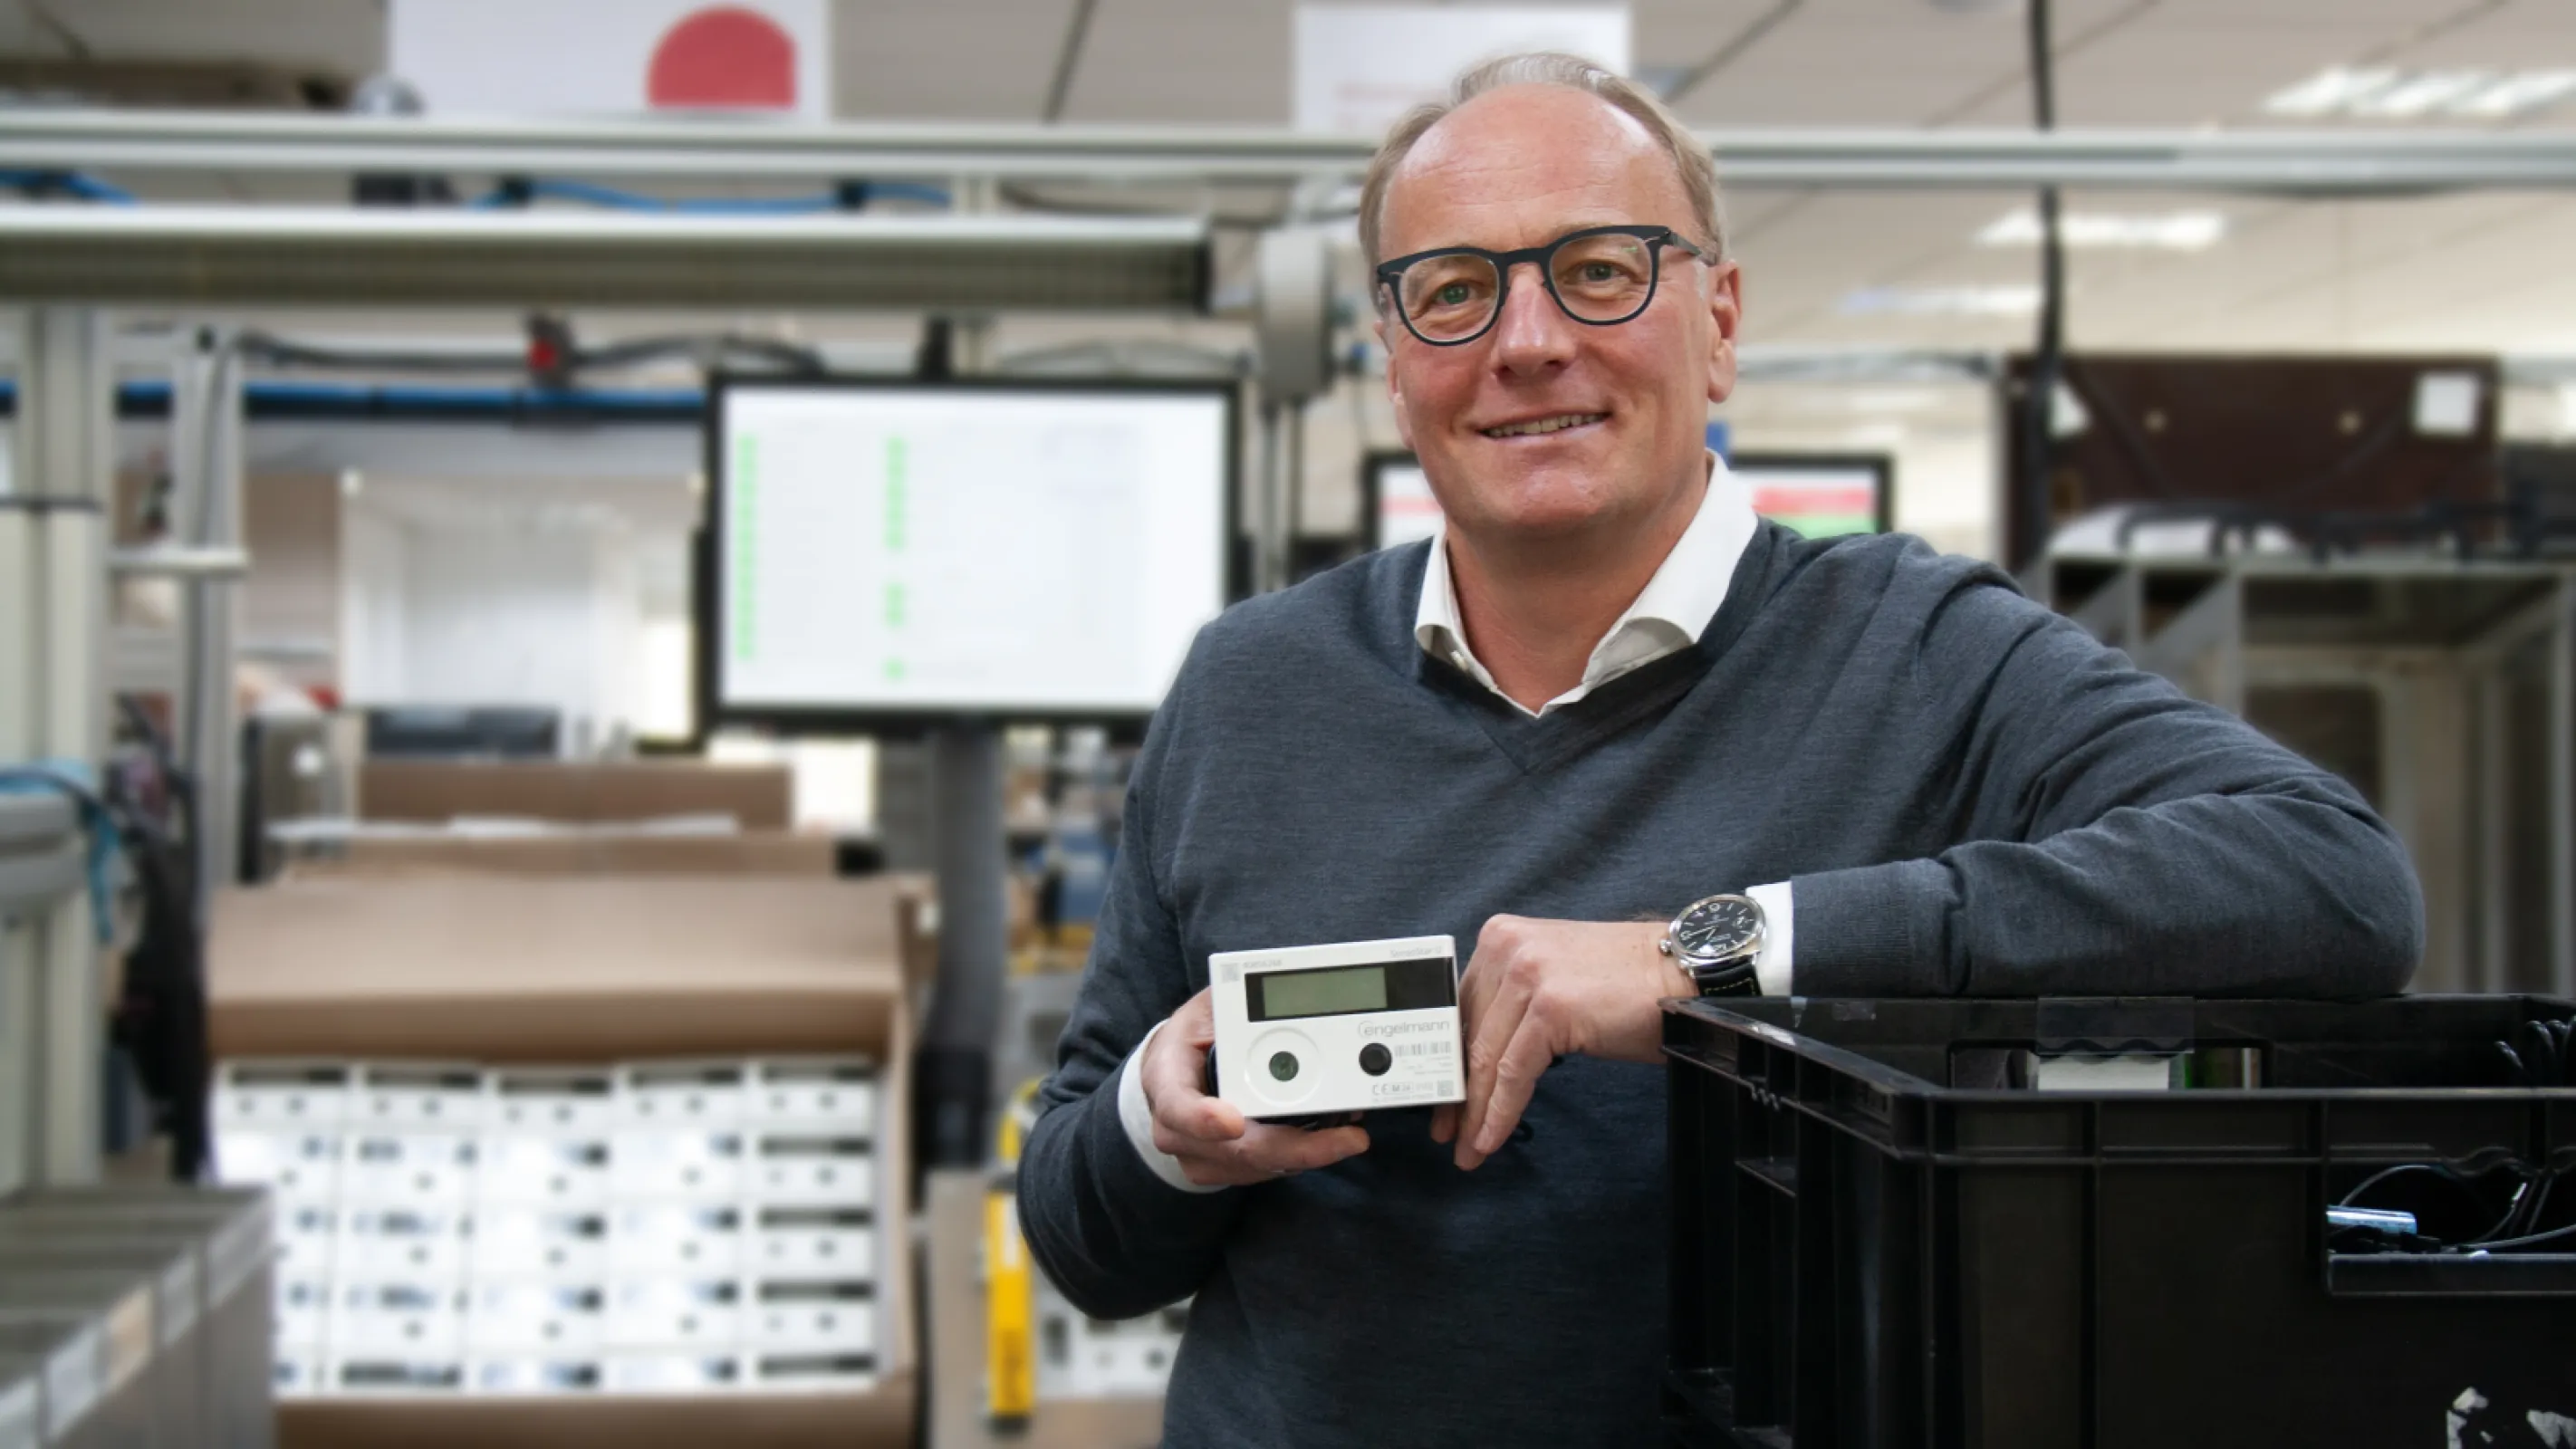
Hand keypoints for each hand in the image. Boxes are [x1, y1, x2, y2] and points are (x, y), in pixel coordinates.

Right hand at [1141, 987, 1369, 1187]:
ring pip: (1259, 1167)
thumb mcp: (1209, 1007)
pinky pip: (1268, 1171)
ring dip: (1309, 1153)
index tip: (1233, 1122)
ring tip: (1350, 1133)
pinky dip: (1301, 1156)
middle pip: (1234, 1151)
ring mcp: (1200, 1156)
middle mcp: (1177, 1128)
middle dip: (1296, 1148)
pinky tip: (1330, 1138)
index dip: (1203, 1118)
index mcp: (1166, 1078)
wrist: (1175, 1068)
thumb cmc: (1196, 1033)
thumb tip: (1295, 1010)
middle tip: (1347, 1138)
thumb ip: (1241, 1010)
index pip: (1177, 1105)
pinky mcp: (1226, 1170)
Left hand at [1431, 916, 1692, 1170]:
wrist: (1683, 977)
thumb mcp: (1554, 981)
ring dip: (1474, 1113)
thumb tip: (1479, 1053)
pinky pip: (1513, 1073)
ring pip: (1486, 1059)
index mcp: (1501, 938)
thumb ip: (1513, 1002)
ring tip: (1468, 1149)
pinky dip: (1499, 1112)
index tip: (1439, 1097)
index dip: (1446, 1059)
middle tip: (1445, 1132)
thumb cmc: (1628, 987)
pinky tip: (1491, 1139)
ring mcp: (1528, 975)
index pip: (1460, 1008)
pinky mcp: (1550, 1007)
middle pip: (1468, 1035)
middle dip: (1455, 1093)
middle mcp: (1507, 948)